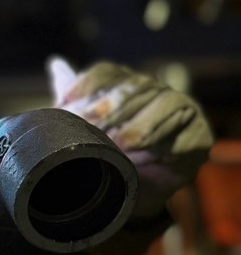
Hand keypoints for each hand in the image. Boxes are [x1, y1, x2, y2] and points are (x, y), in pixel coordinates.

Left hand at [47, 57, 212, 218]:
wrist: (139, 191)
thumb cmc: (110, 154)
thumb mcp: (86, 129)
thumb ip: (74, 98)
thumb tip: (55, 64)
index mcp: (126, 84)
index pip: (106, 73)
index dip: (86, 85)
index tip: (64, 104)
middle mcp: (153, 90)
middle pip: (132, 88)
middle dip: (107, 108)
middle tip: (88, 127)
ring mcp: (179, 109)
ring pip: (163, 103)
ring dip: (138, 127)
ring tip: (118, 146)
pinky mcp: (198, 135)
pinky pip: (187, 134)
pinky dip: (169, 146)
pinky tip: (153, 157)